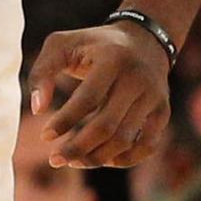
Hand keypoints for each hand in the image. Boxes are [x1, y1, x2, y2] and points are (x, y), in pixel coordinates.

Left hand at [28, 22, 169, 168]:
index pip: (88, 98)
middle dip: (77, 148)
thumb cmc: (94, 45)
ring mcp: (153, 97)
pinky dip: (125, 159)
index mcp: (112, 59)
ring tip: (73, 161)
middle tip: (55, 159)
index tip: (45, 137)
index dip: (65, 121)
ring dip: (96, 157)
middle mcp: (137, 79)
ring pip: (124, 140)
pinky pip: (146, 145)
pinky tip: (103, 160)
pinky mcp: (162, 111)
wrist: (144, 39)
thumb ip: (42, 72)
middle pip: (106, 126)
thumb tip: (38, 110)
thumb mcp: (62, 45)